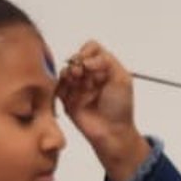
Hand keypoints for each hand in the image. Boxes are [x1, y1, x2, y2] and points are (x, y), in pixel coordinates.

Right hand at [57, 42, 148, 180]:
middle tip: (81, 72)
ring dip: (68, 72)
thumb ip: (106, 61)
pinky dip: (60, 84)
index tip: (89, 63)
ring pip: (65, 70)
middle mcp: (90, 75)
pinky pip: (57, 87)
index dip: (87, 52)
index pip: (91, 49)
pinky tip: (68, 89)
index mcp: (104, 68)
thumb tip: (85, 60)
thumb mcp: (122, 79)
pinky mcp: (67, 100)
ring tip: (75, 80)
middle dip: (77, 62)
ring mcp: (77, 87)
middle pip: (76, 58)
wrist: (112, 132)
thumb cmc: (120, 108)